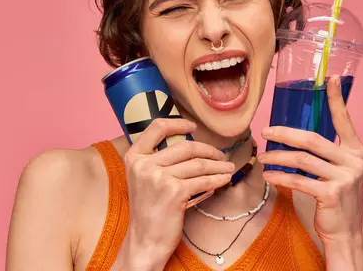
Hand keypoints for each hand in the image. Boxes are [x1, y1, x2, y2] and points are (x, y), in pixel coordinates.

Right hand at [113, 118, 233, 269]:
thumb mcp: (142, 178)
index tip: (193, 127)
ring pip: (198, 164)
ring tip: (228, 167)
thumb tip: (188, 143)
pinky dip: (217, 178)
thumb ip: (156, 159)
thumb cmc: (148, 208)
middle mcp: (144, 165)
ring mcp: (159, 178)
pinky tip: (224, 179)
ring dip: (218, 165)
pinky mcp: (175, 192)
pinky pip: (203, 180)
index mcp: (134, 157)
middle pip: (185, 147)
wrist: (145, 240)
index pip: (156, 127)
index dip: (177, 123)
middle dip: (209, 150)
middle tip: (221, 155)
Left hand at [257, 76, 362, 243]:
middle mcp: (353, 162)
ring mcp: (344, 178)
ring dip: (277, 156)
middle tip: (265, 131)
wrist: (346, 232)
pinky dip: (280, 176)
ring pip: (302, 159)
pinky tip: (268, 174)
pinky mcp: (331, 194)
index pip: (344, 120)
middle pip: (312, 139)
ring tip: (262, 156)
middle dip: (284, 133)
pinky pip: (299, 180)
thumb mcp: (338, 171)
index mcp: (356, 151)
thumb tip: (292, 133)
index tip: (332, 79)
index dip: (337, 99)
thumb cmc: (336, 197)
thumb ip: (325, 153)